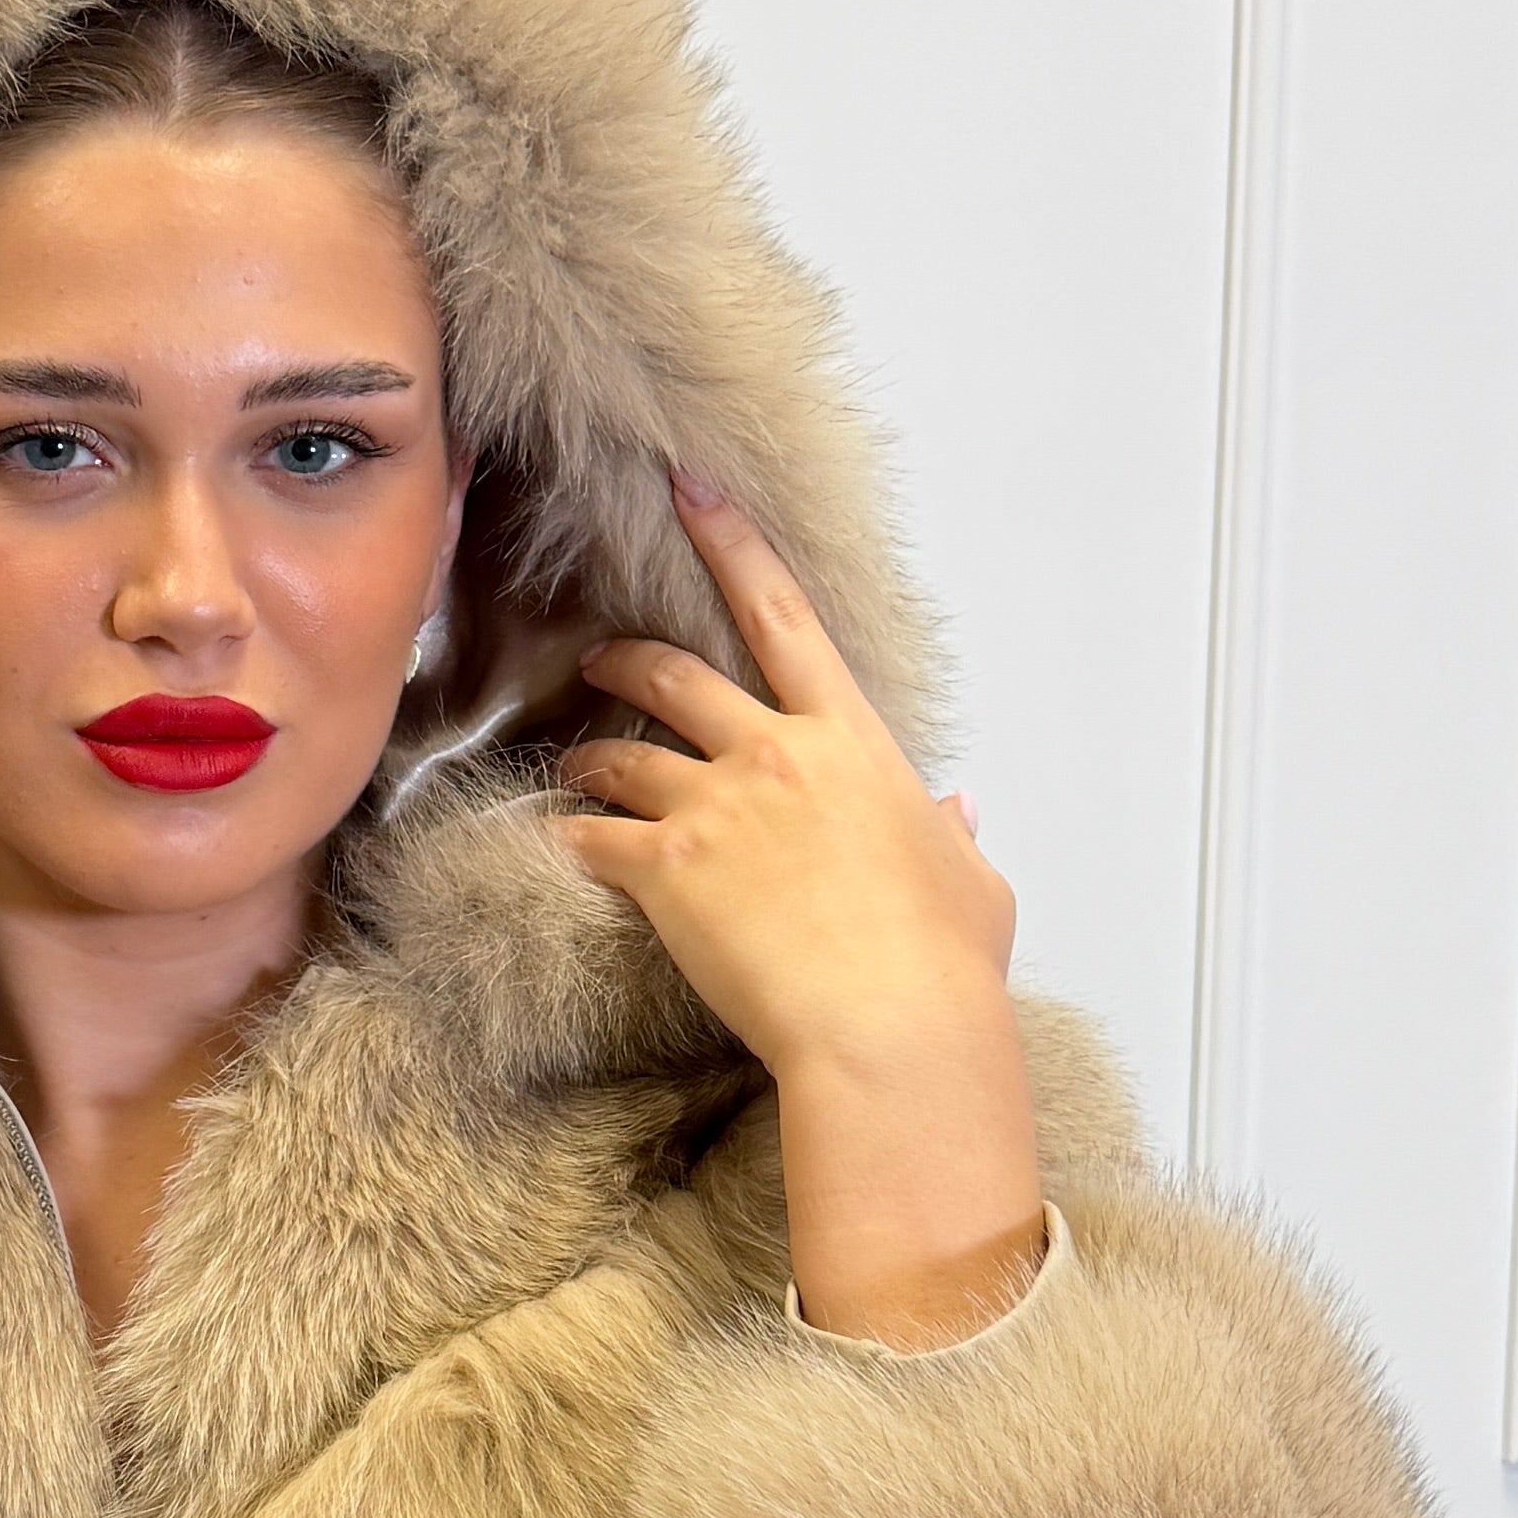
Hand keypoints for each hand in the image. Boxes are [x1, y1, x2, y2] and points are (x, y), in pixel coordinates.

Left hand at [563, 482, 1045, 1344]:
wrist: (888, 1026)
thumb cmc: (942, 964)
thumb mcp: (972, 884)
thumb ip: (953, 833)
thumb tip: (958, 809)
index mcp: (851, 742)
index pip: (785, 616)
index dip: (730, 543)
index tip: (691, 490)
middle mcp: (775, 755)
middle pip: (678, 675)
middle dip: (626, 661)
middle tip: (595, 661)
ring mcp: (715, 808)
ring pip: (623, 756)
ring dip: (587, 757)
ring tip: (568, 770)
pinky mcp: (666, 870)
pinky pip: (590, 839)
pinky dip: (564, 839)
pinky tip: (545, 846)